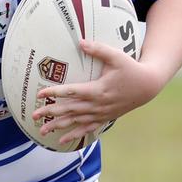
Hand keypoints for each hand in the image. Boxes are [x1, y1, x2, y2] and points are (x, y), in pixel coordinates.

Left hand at [32, 39, 162, 146]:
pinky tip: (61, 140)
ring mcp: (100, 114)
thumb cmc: (131, 68)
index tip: (40, 94)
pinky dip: (74, 134)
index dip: (55, 92)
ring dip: (58, 126)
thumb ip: (98, 49)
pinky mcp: (104, 118)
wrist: (147, 86)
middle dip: (51, 113)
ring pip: (75, 122)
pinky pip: (86, 129)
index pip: (72, 92)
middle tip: (34, 115)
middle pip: (69, 110)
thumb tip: (80, 41)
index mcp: (98, 90)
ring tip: (41, 130)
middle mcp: (97, 105)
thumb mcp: (117, 56)